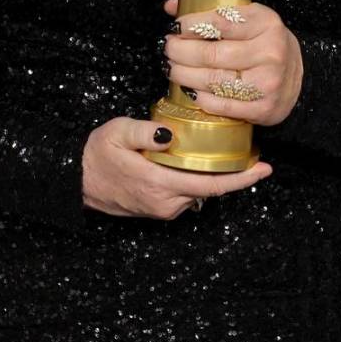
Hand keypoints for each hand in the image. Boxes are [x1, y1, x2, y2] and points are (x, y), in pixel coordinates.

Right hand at [81, 116, 271, 218]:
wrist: (76, 180)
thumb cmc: (96, 153)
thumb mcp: (118, 133)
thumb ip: (146, 132)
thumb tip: (171, 134)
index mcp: (160, 185)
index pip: (211, 185)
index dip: (241, 179)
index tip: (264, 169)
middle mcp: (166, 203)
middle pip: (211, 190)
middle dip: (234, 175)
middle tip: (253, 155)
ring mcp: (163, 209)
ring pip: (199, 193)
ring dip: (212, 176)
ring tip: (224, 154)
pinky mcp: (159, 210)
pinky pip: (186, 195)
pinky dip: (197, 181)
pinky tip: (197, 164)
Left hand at [161, 0, 303, 126]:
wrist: (301, 78)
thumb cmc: (267, 45)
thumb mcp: (249, 19)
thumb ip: (212, 11)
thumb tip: (171, 5)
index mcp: (266, 23)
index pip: (220, 22)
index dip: (191, 25)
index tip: (175, 27)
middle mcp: (270, 52)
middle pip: (212, 54)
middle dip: (181, 51)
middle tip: (169, 49)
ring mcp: (268, 82)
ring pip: (213, 80)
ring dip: (184, 75)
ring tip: (173, 69)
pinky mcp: (263, 108)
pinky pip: (222, 105)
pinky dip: (200, 98)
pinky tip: (190, 90)